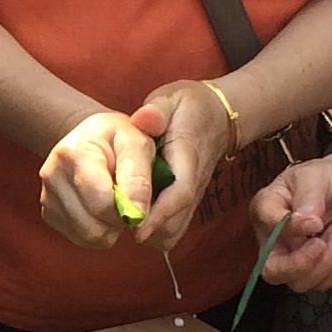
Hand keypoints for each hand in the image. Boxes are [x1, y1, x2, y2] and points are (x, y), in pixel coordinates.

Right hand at [39, 106, 160, 248]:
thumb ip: (139, 177)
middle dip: (121, 220)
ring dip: (111, 228)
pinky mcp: (48, 213)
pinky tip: (102, 210)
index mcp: (74, 152)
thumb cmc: (119, 139)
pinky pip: (82, 239)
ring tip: (116, 203)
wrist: (92, 137)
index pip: (103, 202)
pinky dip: (99, 231)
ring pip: (90, 237)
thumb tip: (136, 215)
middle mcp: (52, 174)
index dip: (130, 211)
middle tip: (130, 201)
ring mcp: (47, 196)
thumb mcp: (138, 143)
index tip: (144, 206)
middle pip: (95, 226)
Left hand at [122, 78, 238, 249]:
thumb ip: (157, 109)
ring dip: (149, 233)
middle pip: (175, 222)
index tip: (135, 227)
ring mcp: (193, 197)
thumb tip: (144, 119)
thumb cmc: (187, 107)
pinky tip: (134, 215)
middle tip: (114, 219)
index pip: (180, 192)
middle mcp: (193, 183)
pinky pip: (172, 229)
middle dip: (147, 229)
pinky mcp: (187, 204)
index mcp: (188, 157)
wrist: (216, 117)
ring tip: (122, 217)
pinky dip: (153, 232)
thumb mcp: (171, 98)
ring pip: (174, 231)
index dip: (159, 213)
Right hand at [251, 151, 331, 291]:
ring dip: (326, 265)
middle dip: (301, 264)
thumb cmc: (326, 177)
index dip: (289, 229)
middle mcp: (272, 238)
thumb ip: (308, 198)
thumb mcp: (315, 177)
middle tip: (323, 243)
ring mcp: (292, 256)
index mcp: (266, 208)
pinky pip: (322, 283)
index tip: (316, 221)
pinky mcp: (314, 267)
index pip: (266, 225)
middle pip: (273, 269)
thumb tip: (306, 222)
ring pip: (299, 282)